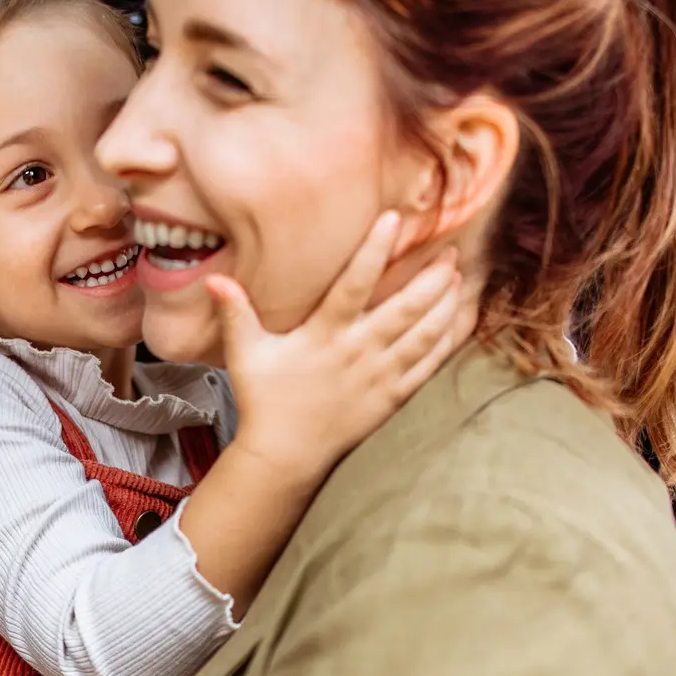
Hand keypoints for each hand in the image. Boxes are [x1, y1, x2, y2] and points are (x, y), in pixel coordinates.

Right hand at [211, 210, 471, 484]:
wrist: (286, 456)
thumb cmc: (265, 402)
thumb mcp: (245, 355)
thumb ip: (236, 314)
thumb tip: (214, 280)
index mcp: (325, 335)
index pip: (354, 284)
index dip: (375, 250)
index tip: (394, 219)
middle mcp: (358, 352)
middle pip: (406, 307)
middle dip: (432, 276)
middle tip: (450, 249)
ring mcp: (380, 376)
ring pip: (425, 334)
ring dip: (445, 303)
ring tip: (459, 276)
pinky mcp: (393, 397)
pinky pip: (430, 365)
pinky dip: (449, 340)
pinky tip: (462, 319)